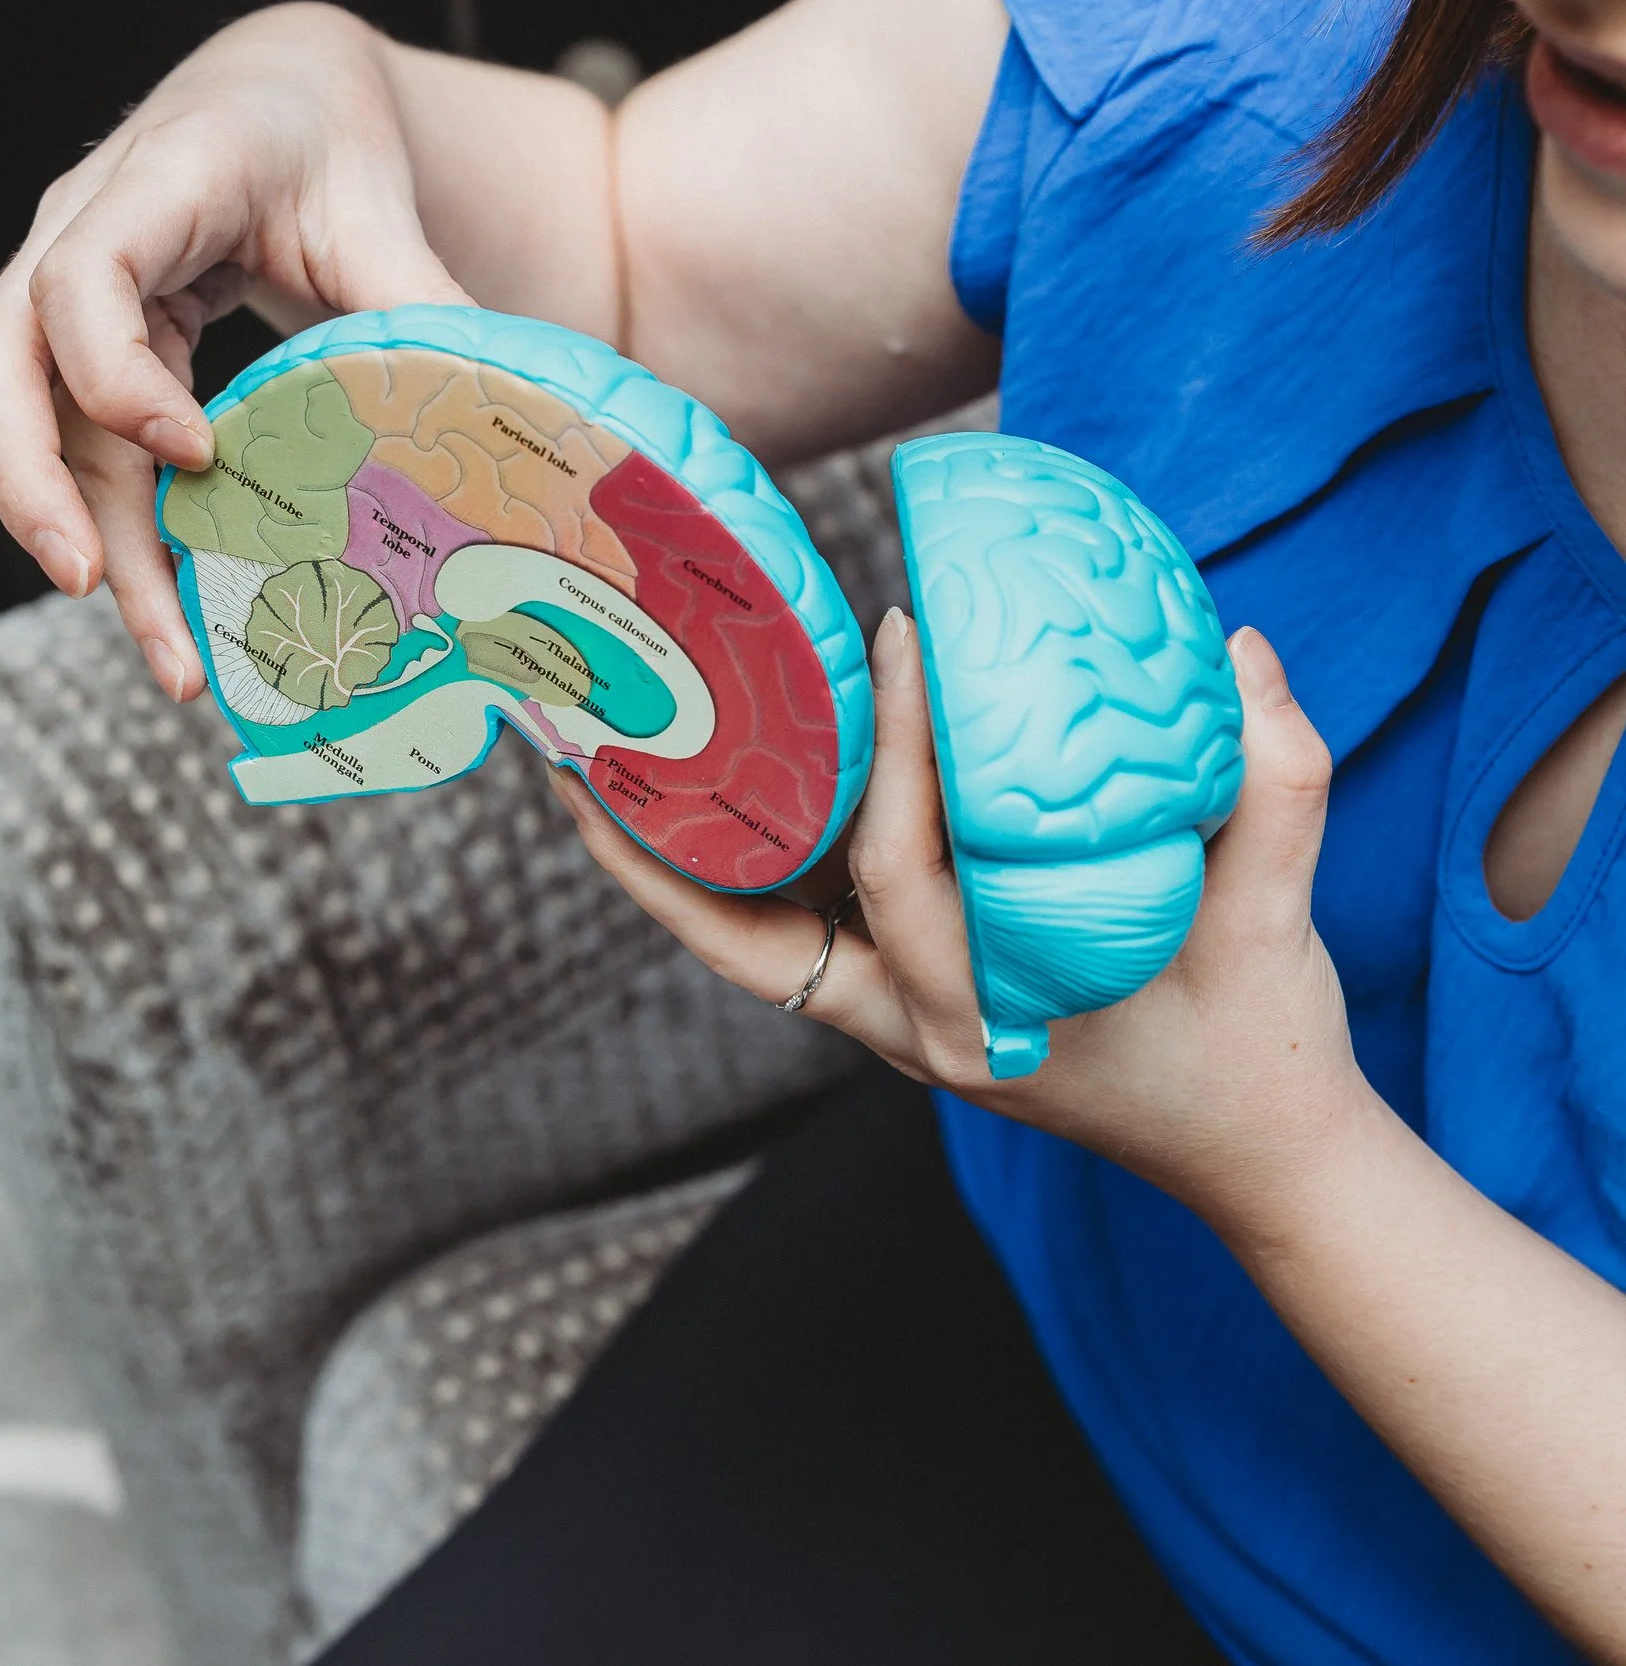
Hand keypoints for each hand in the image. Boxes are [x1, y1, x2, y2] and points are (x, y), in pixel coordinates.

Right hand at [0, 4, 472, 701]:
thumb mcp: (379, 208)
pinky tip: (172, 609)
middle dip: (33, 486)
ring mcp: (64, 293)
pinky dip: (116, 528)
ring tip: (169, 660)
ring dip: (82, 542)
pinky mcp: (82, 351)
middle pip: (0, 364)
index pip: (81, 277)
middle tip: (88, 585)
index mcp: (159, 177)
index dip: (116, 376)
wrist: (281, 102)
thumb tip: (475, 430)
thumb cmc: (324, 141)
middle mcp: (79, 230)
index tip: (196, 455)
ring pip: (29, 426)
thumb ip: (415, 305)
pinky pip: (74, 446)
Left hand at [551, 610, 1372, 1210]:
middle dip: (693, 824)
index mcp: (988, 1021)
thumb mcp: (1281, 922)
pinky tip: (691, 796)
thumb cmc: (1263, 1046)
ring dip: (668, 861)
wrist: (1256, 1155)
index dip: (894, 756)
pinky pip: (780, 940)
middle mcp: (914, 1035)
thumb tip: (1247, 650)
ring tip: (595, 759)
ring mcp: (894, 1027)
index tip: (900, 641)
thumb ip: (1277, 786)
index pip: (903, 872)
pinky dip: (724, 877)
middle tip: (649, 703)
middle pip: (760, 928)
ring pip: (744, 943)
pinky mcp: (896, 1006)